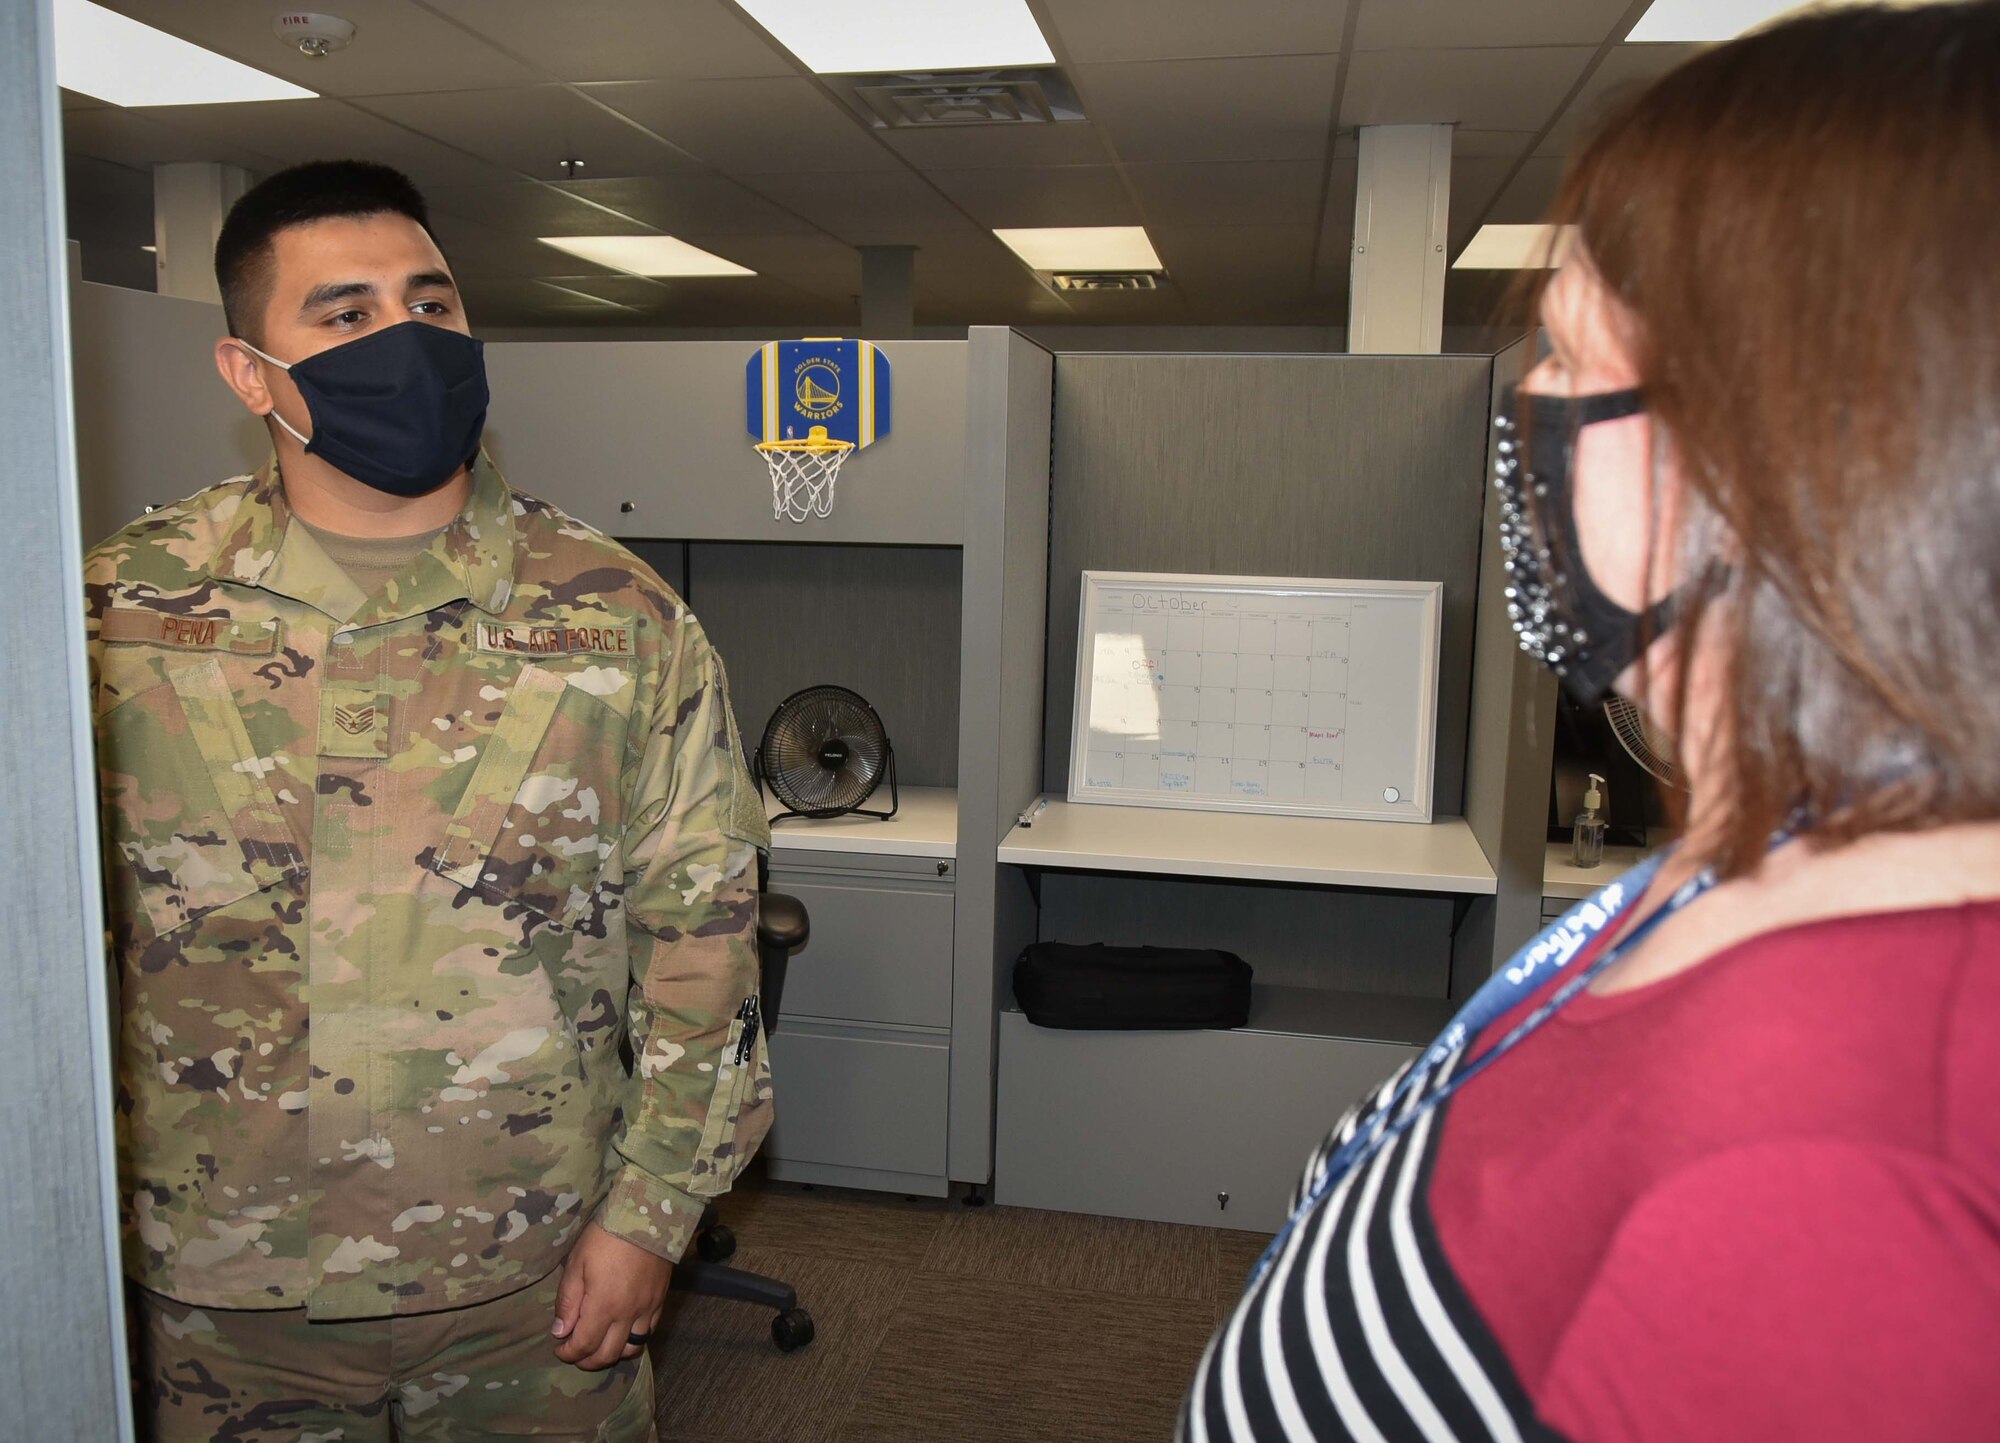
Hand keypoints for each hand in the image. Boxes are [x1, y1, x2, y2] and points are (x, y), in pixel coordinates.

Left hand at [551, 1223, 673, 1370]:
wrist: (647, 1215)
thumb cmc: (606, 1237)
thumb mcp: (577, 1264)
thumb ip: (568, 1301)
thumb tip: (560, 1332)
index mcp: (604, 1306)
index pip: (584, 1345)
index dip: (568, 1353)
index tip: (559, 1349)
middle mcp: (627, 1315)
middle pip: (608, 1355)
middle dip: (588, 1360)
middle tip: (575, 1353)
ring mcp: (647, 1309)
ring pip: (632, 1349)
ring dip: (612, 1354)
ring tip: (600, 1346)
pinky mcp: (660, 1301)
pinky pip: (649, 1333)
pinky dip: (633, 1340)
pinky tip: (623, 1331)